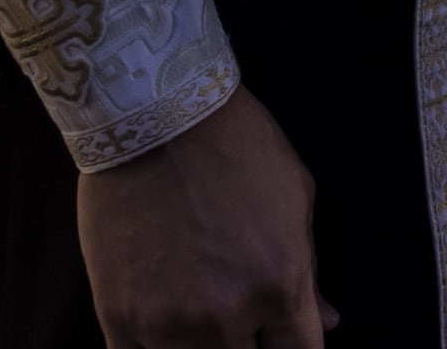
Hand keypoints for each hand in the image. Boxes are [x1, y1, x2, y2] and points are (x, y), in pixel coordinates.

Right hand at [76, 86, 329, 347]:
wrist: (156, 119)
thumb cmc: (236, 149)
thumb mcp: (296, 201)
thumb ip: (309, 272)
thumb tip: (327, 319)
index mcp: (280, 286)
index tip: (284, 338)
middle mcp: (225, 316)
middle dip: (253, 345)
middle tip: (248, 324)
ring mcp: (167, 323)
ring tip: (206, 316)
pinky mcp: (118, 318)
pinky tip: (167, 328)